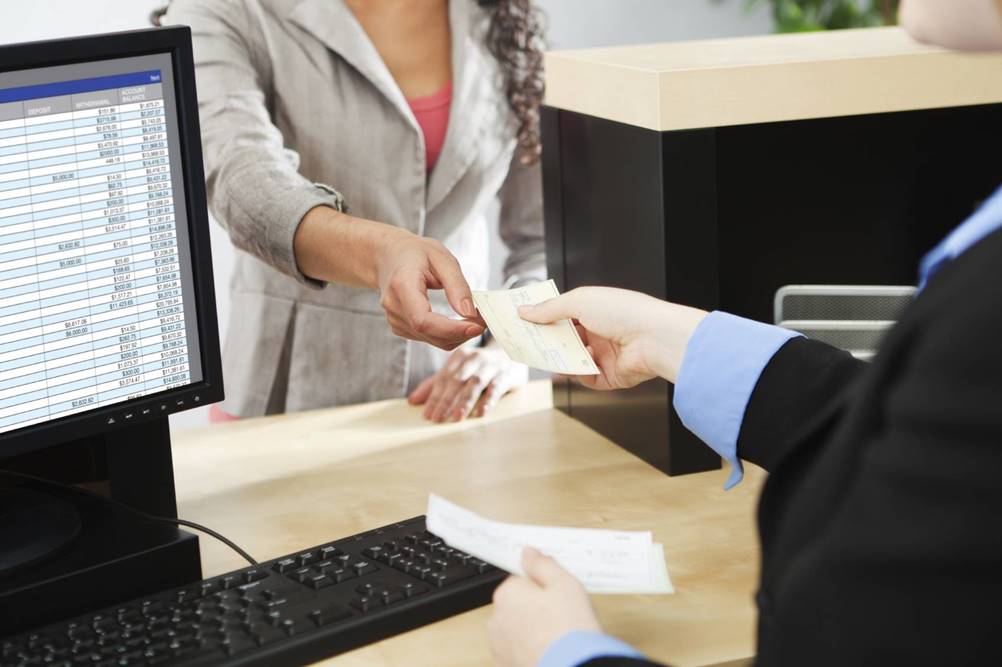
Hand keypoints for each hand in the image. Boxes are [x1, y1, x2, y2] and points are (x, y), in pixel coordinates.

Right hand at [294, 207, 484, 349]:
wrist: (389, 256)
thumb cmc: (415, 254)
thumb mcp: (441, 258)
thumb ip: (457, 285)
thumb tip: (469, 313)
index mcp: (401, 285)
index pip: (423, 320)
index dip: (451, 329)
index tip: (477, 325)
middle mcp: (394, 306)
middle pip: (430, 334)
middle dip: (462, 332)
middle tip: (484, 319)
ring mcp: (395, 320)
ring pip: (433, 340)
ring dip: (458, 335)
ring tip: (473, 317)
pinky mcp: (400, 328)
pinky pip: (429, 339)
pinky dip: (448, 334)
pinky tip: (457, 321)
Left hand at [408, 345, 528, 421]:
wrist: (513, 352)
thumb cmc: (480, 366)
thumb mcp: (457, 371)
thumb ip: (435, 385)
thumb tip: (412, 401)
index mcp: (459, 357)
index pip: (443, 379)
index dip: (434, 397)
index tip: (427, 415)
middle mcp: (474, 359)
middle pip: (456, 381)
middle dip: (446, 400)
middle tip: (437, 419)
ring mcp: (491, 366)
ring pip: (475, 384)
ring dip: (465, 401)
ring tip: (456, 418)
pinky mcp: (506, 375)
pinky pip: (496, 387)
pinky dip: (489, 400)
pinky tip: (481, 412)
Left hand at [488, 548, 601, 666]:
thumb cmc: (569, 629)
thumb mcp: (564, 583)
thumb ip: (543, 564)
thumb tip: (527, 552)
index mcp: (507, 593)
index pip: (521, 579)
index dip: (544, 586)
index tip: (557, 594)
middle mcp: (497, 618)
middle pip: (518, 603)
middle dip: (537, 607)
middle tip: (562, 615)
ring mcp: (500, 644)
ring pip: (518, 628)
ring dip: (533, 630)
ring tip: (557, 636)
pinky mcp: (506, 664)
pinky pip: (518, 649)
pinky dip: (531, 649)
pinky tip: (550, 650)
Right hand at [518, 287, 707, 386]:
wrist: (654, 338)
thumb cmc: (624, 312)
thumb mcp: (579, 301)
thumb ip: (549, 309)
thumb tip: (524, 311)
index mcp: (595, 310)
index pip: (563, 314)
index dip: (544, 318)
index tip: (523, 321)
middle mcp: (601, 331)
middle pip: (566, 340)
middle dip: (547, 341)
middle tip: (526, 343)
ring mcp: (606, 354)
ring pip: (573, 360)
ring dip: (561, 359)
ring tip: (547, 356)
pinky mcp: (611, 376)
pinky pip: (587, 378)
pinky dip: (580, 374)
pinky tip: (580, 367)